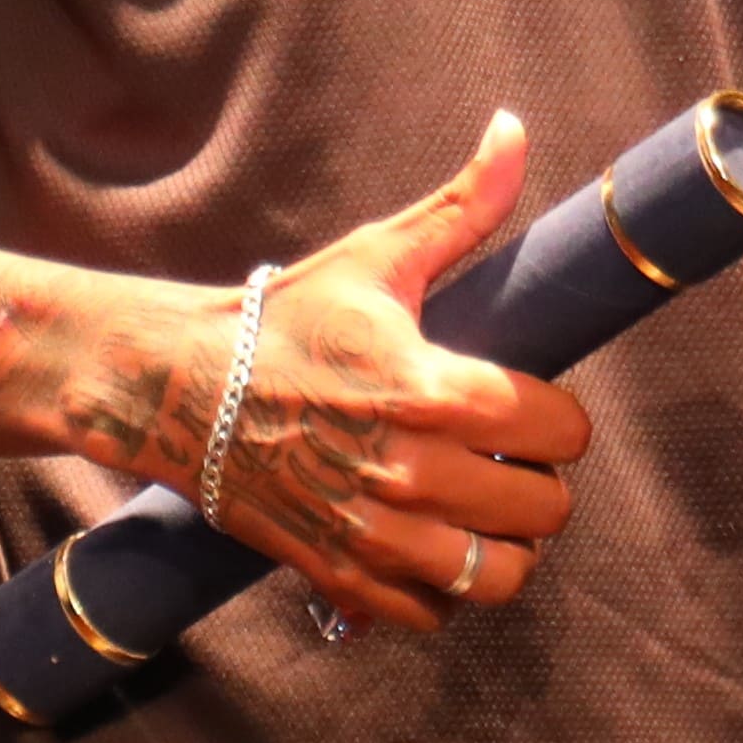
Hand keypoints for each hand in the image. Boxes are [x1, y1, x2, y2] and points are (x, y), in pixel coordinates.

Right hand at [152, 111, 594, 635]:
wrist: (180, 390)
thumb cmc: (285, 321)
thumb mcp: (376, 257)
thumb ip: (463, 207)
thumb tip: (513, 130)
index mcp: (434, 390)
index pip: (562, 430)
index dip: (559, 420)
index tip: (530, 410)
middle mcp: (413, 472)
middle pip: (544, 510)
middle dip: (538, 483)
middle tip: (508, 460)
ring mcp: (376, 532)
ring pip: (499, 576)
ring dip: (502, 547)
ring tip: (481, 514)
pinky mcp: (340, 573)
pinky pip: (430, 612)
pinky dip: (439, 589)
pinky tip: (426, 544)